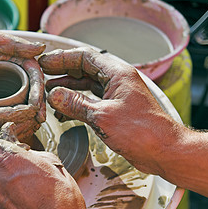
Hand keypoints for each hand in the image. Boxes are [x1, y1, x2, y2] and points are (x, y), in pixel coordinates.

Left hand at [0, 31, 46, 139]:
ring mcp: (10, 90)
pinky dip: (11, 120)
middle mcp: (19, 78)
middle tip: (38, 121)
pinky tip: (13, 129)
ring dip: (28, 117)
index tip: (37, 107)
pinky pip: (7, 111)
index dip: (39, 94)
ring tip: (29, 128)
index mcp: (23, 64)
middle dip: (37, 109)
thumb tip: (41, 48)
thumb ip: (16, 44)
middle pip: (34, 95)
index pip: (37, 80)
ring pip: (23, 106)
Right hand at [38, 47, 177, 173]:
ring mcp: (116, 96)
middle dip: (62, 72)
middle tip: (42, 76)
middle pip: (84, 69)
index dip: (62, 58)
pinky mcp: (115, 110)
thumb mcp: (102, 116)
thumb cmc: (142, 131)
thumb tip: (53, 95)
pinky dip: (76, 103)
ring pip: (87, 86)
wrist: (164, 151)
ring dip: (68, 88)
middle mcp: (117, 81)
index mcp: (117, 74)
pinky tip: (63, 111)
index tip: (45, 63)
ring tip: (48, 93)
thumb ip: (75, 104)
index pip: (85, 57)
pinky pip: (91, 101)